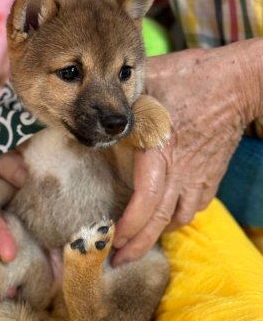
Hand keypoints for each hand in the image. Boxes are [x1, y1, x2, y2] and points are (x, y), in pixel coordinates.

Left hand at [113, 40, 262, 265]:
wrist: (238, 83)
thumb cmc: (192, 79)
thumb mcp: (150, 85)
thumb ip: (124, 104)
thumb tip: (102, 114)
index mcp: (161, 149)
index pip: (146, 199)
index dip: (130, 225)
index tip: (113, 239)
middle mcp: (181, 169)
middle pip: (160, 219)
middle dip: (138, 244)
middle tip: (120, 260)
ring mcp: (200, 174)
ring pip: (179, 217)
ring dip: (158, 232)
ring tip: (139, 239)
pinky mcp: (212, 173)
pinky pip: (195, 206)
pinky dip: (177, 217)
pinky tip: (167, 215)